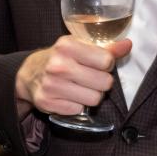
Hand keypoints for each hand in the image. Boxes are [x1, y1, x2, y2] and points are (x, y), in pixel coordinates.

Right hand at [14, 35, 131, 117]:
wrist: (29, 73)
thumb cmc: (60, 58)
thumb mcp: (79, 47)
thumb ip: (106, 47)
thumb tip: (127, 45)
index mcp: (67, 46)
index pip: (106, 61)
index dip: (105, 64)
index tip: (96, 64)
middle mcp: (58, 65)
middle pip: (105, 83)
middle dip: (101, 82)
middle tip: (89, 78)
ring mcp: (51, 85)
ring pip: (94, 99)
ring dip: (91, 95)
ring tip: (80, 88)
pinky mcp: (47, 102)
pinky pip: (79, 110)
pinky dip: (76, 105)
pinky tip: (68, 96)